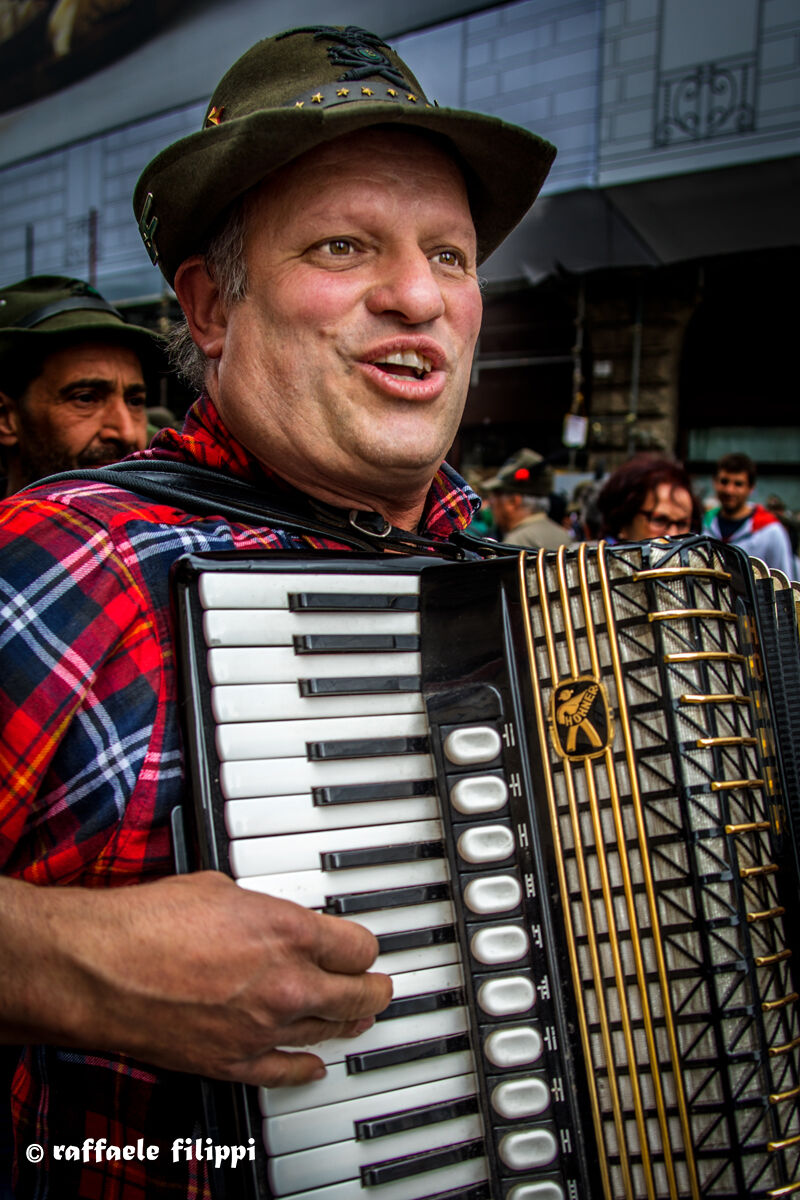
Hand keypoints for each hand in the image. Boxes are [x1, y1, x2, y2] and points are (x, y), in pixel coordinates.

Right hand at [0, 870, 391, 1086]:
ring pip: (330, 1033)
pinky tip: (315, 1064)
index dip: (363, 947)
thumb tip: (271, 919)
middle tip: (377, 985)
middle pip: (361, 996)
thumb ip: (262, 910)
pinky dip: (306, 1067)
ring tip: (355, 1016)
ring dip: (345, 1023)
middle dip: (373, 988)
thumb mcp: (221, 890)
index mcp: (289, 933)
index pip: (360, 948)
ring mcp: (264, 1029)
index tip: (361, 948)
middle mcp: (288, 985)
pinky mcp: (235, 1062)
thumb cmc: (147, 924)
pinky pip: (289, 1072)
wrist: (100, 969)